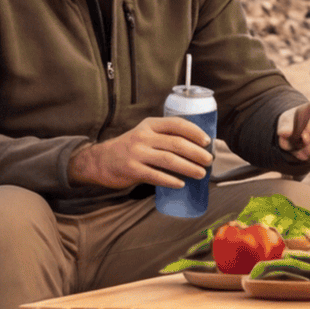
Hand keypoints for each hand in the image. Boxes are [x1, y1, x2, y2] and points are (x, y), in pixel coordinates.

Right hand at [73, 115, 212, 190]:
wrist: (100, 160)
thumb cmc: (129, 148)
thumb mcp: (144, 135)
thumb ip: (164, 138)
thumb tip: (195, 149)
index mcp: (150, 125)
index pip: (176, 124)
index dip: (194, 132)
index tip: (207, 141)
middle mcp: (143, 136)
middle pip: (176, 143)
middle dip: (196, 152)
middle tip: (209, 160)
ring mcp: (137, 153)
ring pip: (169, 159)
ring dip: (188, 167)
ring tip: (201, 174)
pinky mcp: (131, 169)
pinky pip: (155, 175)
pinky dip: (170, 180)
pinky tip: (181, 184)